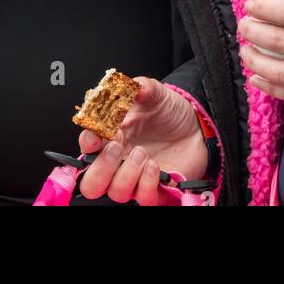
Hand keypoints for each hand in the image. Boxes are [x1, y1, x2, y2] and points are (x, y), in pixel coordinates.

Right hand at [76, 77, 208, 204]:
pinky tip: (155, 166)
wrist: (196, 127)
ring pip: (115, 192)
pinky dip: (146, 184)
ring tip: (142, 153)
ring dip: (126, 174)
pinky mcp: (156, 189)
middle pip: (91, 183)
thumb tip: (128, 84)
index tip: (95, 136)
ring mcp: (136, 178)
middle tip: (115, 148)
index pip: (86, 147)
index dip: (86, 143)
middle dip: (100, 169)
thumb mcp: (155, 93)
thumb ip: (140, 86)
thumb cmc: (169, 112)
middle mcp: (119, 162)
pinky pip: (143, 198)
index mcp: (112, 137)